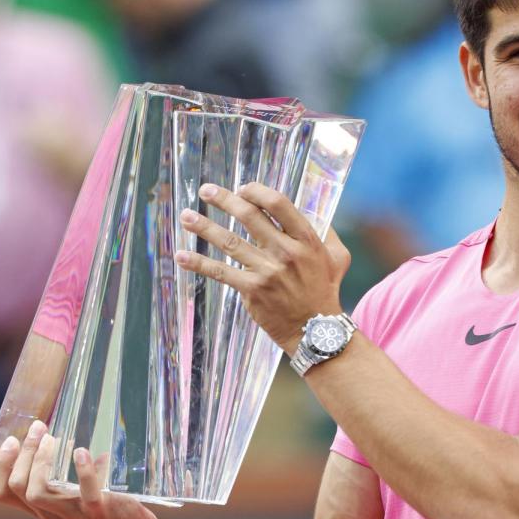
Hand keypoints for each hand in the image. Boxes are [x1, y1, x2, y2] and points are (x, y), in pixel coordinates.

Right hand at [0, 420, 164, 518]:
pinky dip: (84, 471)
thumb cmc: (110, 516)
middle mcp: (53, 514)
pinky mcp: (99, 510)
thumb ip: (79, 481)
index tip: (10, 440)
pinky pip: (86, 493)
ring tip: (53, 438)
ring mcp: (75, 514)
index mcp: (45, 509)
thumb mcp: (84, 500)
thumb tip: (85, 452)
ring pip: (38, 493)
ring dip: (41, 461)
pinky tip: (82, 453)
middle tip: (37, 429)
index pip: (5, 493)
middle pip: (19, 488)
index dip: (0, 466)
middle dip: (22, 455)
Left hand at [174, 182, 351, 353]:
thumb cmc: (325, 290)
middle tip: (206, 190)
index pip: (278, 204)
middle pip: (249, 217)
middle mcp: (286, 252)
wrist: (316, 330)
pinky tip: (181, 256)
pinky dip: (199, 264)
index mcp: (306, 239)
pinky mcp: (252, 291)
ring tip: (186, 216)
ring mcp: (267, 271)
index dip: (257, 192)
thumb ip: (326, 231)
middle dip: (224, 199)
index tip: (242, 189)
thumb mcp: (337, 256)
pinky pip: (221, 273)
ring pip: (230, 242)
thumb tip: (313, 208)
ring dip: (205, 227)